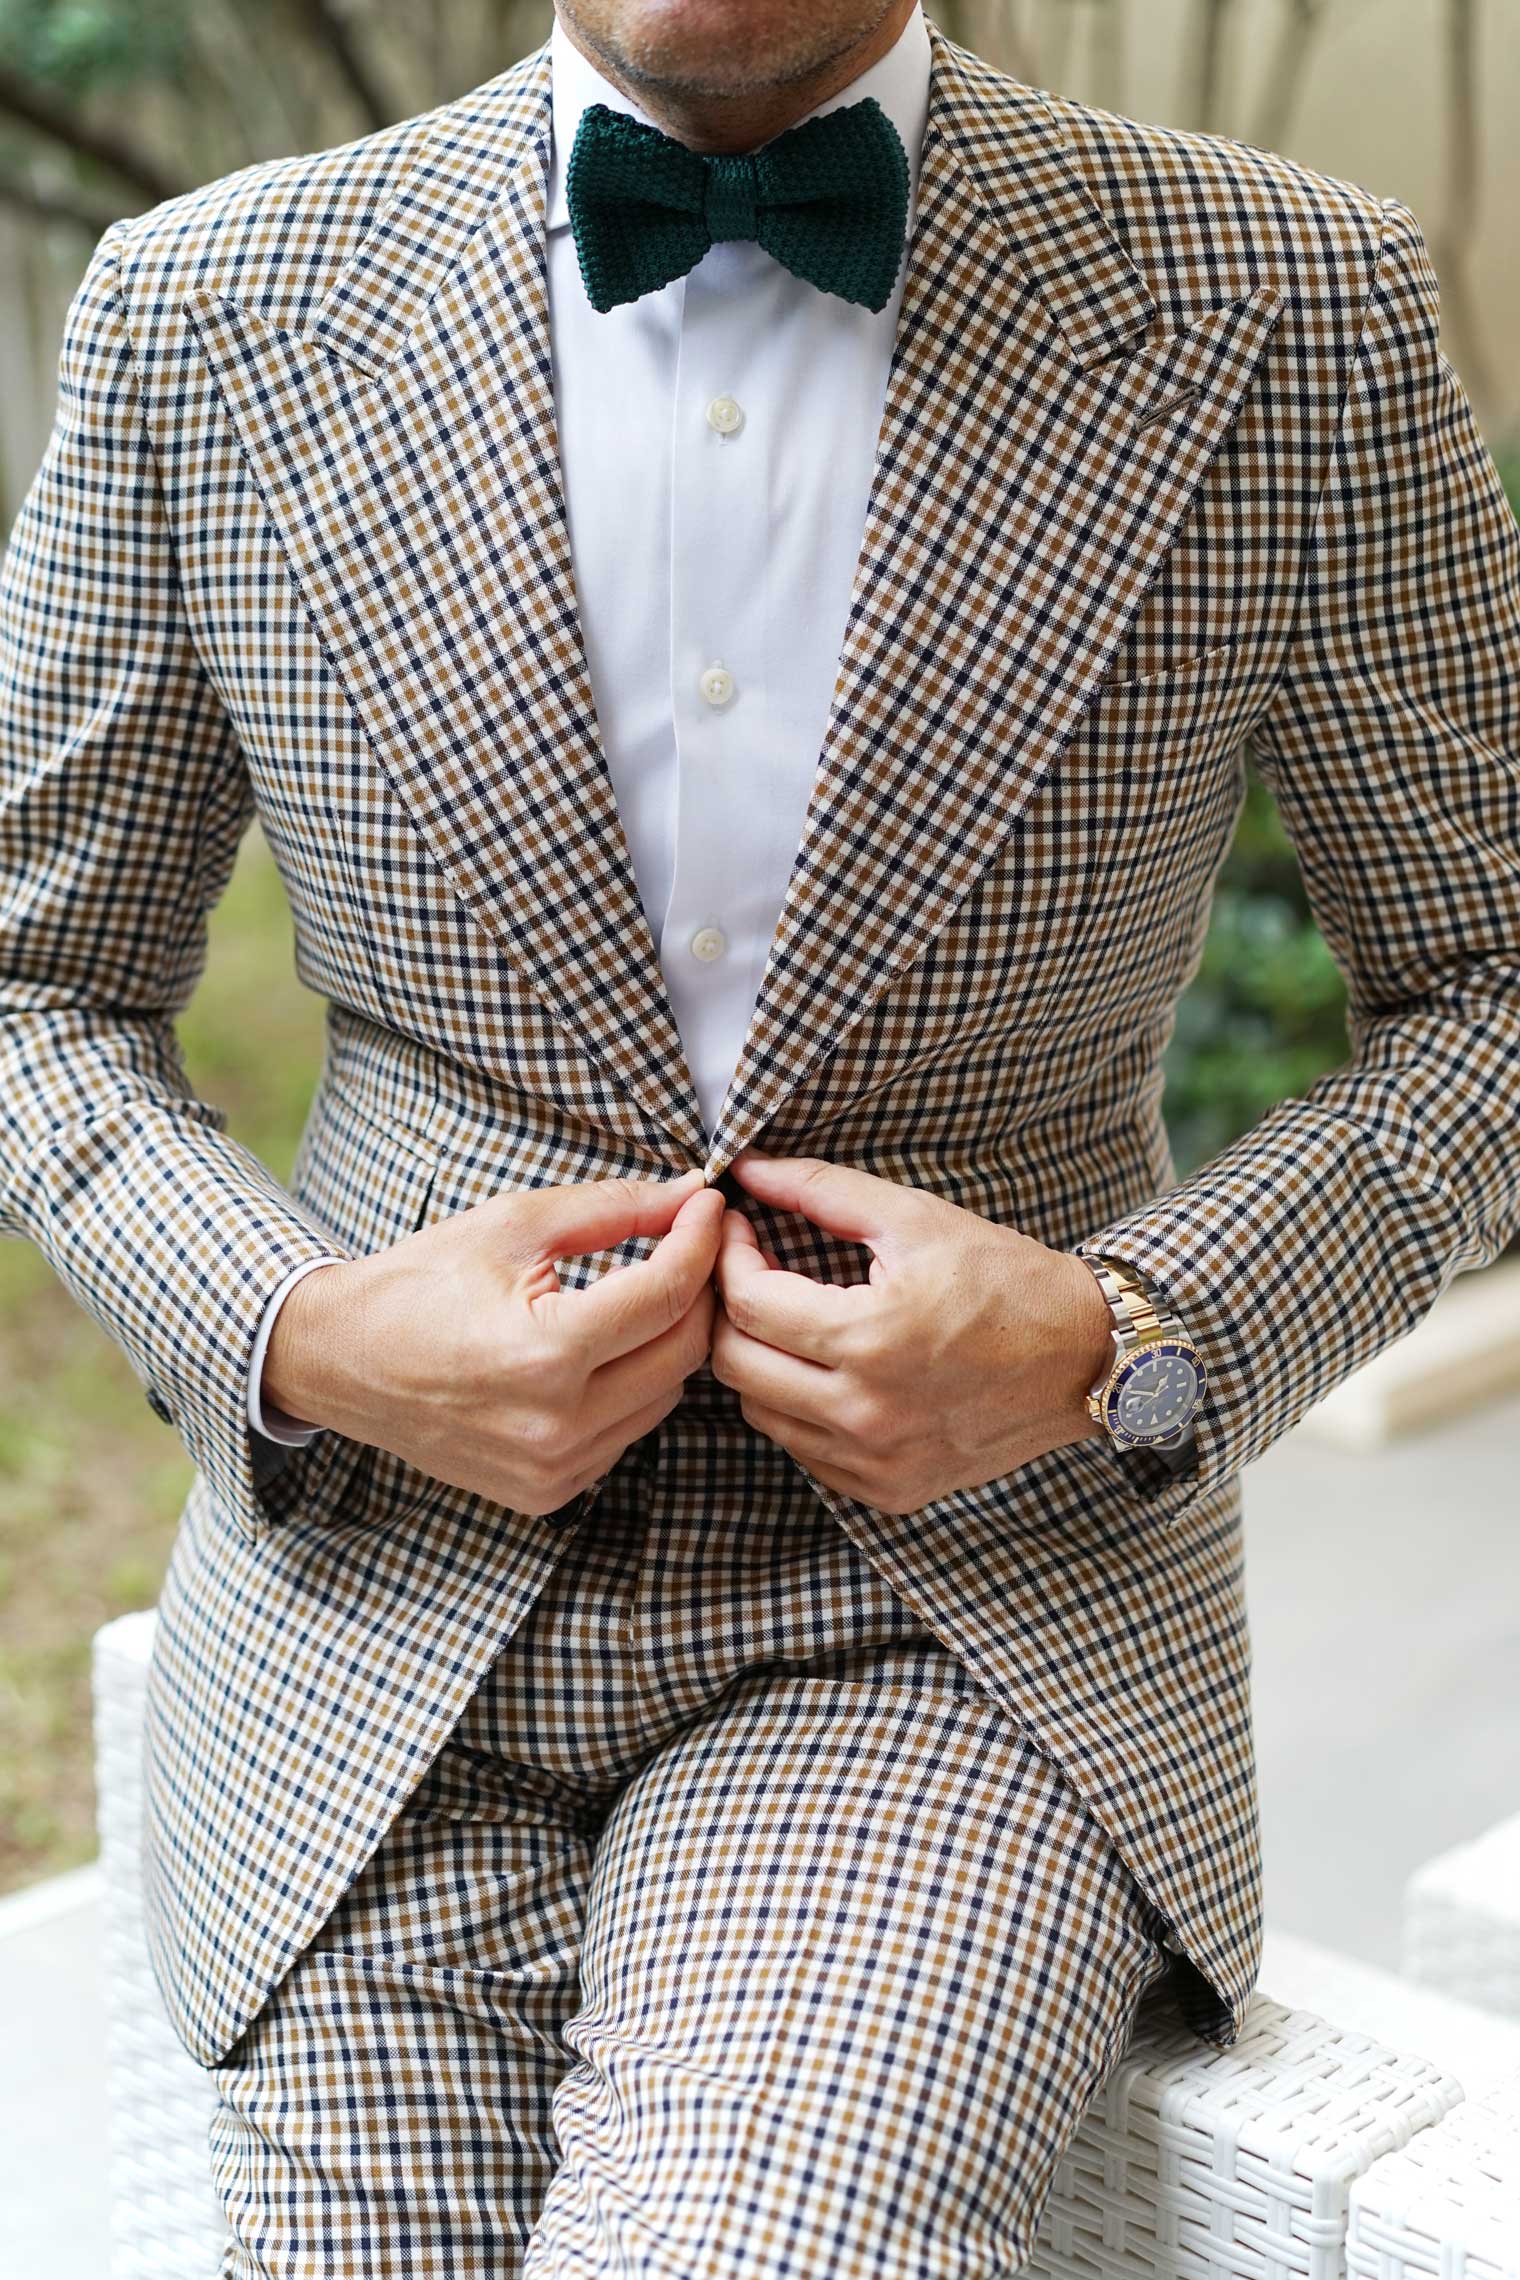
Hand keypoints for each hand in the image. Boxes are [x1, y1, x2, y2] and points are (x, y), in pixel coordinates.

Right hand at [264, 1167, 724, 1514]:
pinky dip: (633, 1388)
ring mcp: (554, 1468)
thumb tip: (688, 1195)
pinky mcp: (548, 1492)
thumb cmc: (420, 1283)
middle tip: (689, 1244)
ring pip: (666, 1396)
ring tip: (644, 1294)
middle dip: (698, 1290)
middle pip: (684, 1351)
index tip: (708, 1205)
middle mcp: (556, 1424)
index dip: (700, 1240)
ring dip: (667, 1341)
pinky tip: (603, 1352)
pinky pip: (628, 1433)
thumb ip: (612, 1208)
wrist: (342, 1361)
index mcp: (545, 1351)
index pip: (667, 1293)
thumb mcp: (513, 1226)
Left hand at [710, 1151, 1113, 1513]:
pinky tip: (829, 1370)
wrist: (1085, 1358)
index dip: (729, 1258)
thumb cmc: (1004, 1279)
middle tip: (754, 1273)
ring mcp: (876, 1461)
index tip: (741, 1232)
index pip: (748, 1304)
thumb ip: (821, 1189)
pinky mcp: (889, 1491)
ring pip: (761, 1412)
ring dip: (760, 1360)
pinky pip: (804, 1451)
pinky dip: (799, 1408)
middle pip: (734, 1365)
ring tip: (791, 1320)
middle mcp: (866, 1413)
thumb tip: (748, 1169)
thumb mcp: (915, 1218)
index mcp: (871, 1339)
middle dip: (729, 1310)